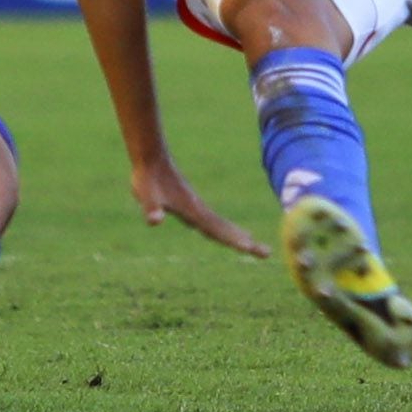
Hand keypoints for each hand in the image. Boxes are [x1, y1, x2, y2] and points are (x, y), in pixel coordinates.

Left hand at [130, 151, 266, 257]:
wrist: (151, 158)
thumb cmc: (147, 178)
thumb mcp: (145, 196)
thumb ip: (151, 208)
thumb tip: (154, 221)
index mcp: (193, 211)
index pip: (217, 230)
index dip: (233, 240)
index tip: (250, 248)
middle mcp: (199, 210)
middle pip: (226, 230)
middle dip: (246, 242)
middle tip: (266, 253)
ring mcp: (197, 208)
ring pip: (221, 225)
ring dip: (237, 236)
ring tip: (253, 244)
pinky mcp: (192, 205)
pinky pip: (213, 221)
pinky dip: (224, 229)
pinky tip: (225, 232)